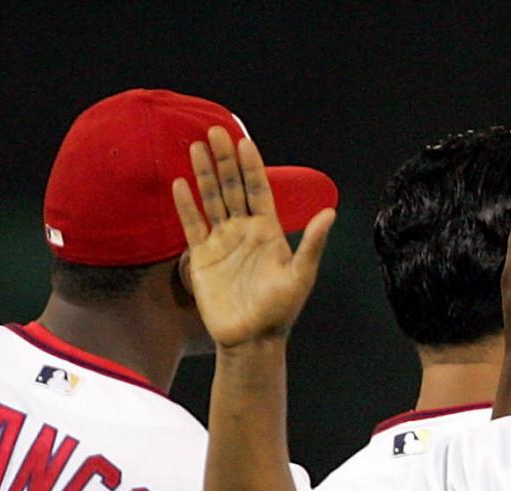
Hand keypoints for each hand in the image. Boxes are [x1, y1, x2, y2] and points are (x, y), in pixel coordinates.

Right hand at [171, 128, 334, 347]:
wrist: (251, 339)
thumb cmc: (280, 311)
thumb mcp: (301, 276)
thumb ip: (311, 244)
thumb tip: (331, 215)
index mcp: (268, 232)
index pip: (259, 190)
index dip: (252, 166)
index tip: (243, 141)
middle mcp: (244, 231)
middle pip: (232, 187)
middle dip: (224, 160)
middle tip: (214, 131)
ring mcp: (222, 242)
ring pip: (211, 200)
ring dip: (204, 174)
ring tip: (195, 146)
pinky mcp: (202, 256)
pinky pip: (191, 224)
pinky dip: (185, 205)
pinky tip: (179, 183)